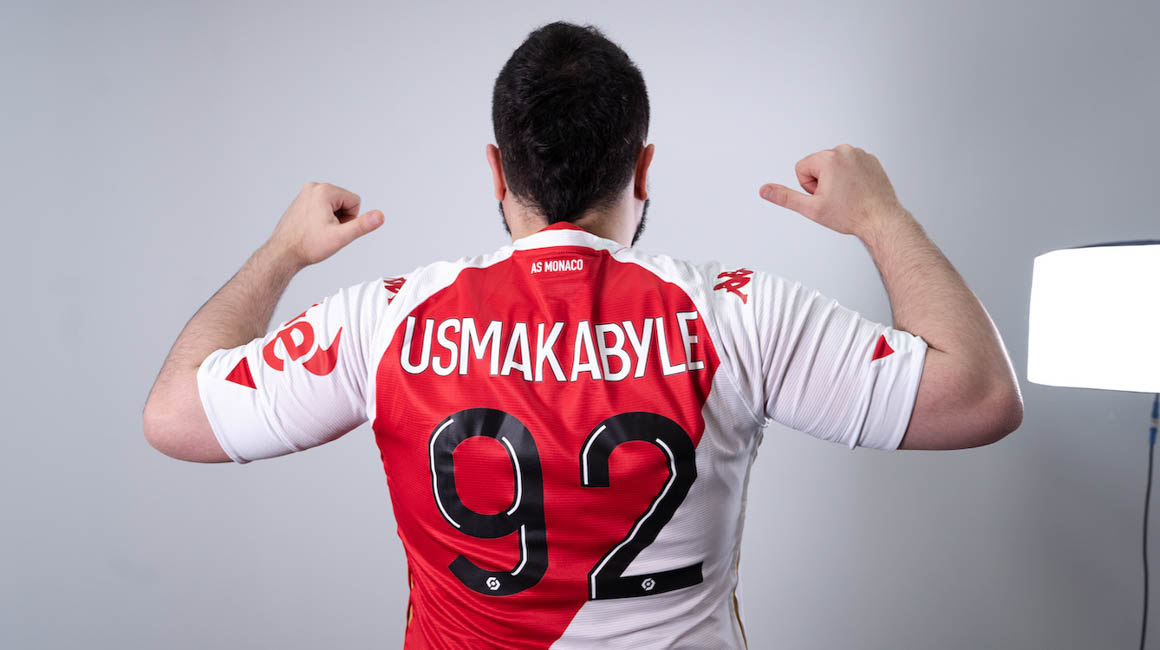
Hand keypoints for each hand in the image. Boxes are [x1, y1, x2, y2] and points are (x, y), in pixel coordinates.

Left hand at [265, 182, 383, 267]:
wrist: (283, 253)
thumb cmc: (307, 246)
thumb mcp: (341, 237)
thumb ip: (362, 225)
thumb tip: (380, 216)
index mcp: (324, 191)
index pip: (355, 202)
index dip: (350, 219)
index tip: (333, 229)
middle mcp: (314, 187)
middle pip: (345, 202)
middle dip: (340, 219)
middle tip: (325, 231)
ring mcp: (306, 193)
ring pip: (334, 205)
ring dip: (332, 219)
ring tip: (317, 230)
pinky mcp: (302, 200)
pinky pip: (323, 207)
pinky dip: (322, 218)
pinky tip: (312, 228)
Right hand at [758, 144, 906, 239]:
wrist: (881, 219)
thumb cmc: (851, 214)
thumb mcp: (812, 208)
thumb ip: (785, 197)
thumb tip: (765, 190)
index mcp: (828, 158)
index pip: (801, 168)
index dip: (809, 187)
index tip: (824, 197)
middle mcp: (845, 151)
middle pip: (818, 166)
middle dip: (822, 182)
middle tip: (836, 198)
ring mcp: (860, 154)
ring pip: (834, 166)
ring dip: (836, 180)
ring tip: (848, 196)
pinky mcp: (870, 160)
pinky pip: (850, 166)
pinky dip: (851, 178)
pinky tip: (858, 191)